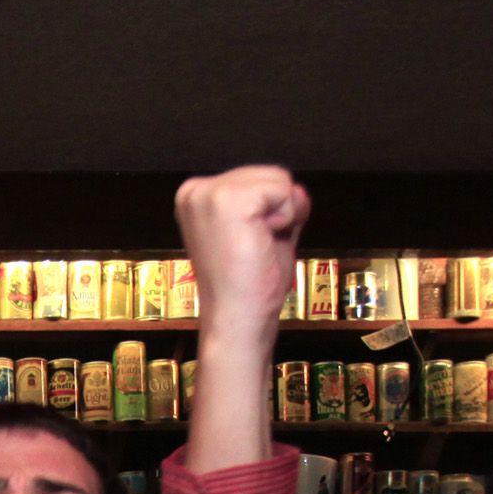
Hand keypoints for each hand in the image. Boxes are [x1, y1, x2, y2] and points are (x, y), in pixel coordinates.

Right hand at [175, 166, 310, 333]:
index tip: (248, 244)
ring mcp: (208, 193)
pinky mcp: (227, 200)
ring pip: (280, 179)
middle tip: (255, 248)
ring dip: (283, 216)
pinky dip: (285, 219)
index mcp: (196, 198)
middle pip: (271, 174)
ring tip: (257, 246)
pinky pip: (284, 190)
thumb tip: (297, 190)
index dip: (270, 212)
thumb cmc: (246, 287)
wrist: (237, 320)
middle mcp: (195, 190)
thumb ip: (276, 206)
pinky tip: (261, 243)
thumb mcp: (261, 231)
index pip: (258, 179)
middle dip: (278, 211)